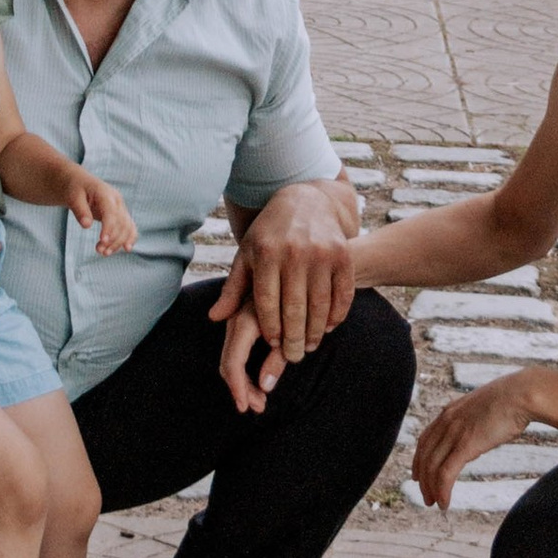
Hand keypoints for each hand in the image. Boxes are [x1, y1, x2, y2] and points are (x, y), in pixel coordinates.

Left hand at [66, 169, 136, 255]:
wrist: (80, 183)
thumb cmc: (75, 189)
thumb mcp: (72, 197)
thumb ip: (80, 210)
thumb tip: (86, 226)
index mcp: (105, 193)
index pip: (111, 212)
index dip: (109, 227)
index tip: (103, 241)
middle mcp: (116, 200)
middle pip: (121, 222)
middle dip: (113, 239)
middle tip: (99, 251)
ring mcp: (120, 207)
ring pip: (127, 227)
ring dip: (119, 242)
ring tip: (104, 253)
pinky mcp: (120, 215)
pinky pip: (129, 227)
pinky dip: (129, 238)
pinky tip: (125, 249)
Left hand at [211, 176, 357, 401]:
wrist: (306, 200)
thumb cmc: (270, 234)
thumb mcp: (247, 255)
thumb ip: (233, 288)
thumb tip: (214, 318)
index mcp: (266, 253)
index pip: (267, 302)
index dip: (270, 327)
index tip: (272, 344)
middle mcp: (294, 252)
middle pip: (294, 308)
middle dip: (294, 338)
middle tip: (293, 356)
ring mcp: (321, 252)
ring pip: (319, 304)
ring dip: (316, 331)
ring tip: (311, 346)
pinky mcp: (342, 254)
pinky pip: (342, 293)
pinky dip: (337, 314)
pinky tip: (329, 327)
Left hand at [409, 368, 542, 509]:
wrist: (521, 394)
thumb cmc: (511, 400)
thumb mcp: (484, 408)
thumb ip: (474, 420)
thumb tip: (479, 431)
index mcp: (449, 412)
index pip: (425, 440)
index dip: (419, 460)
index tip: (419, 475)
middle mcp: (446, 421)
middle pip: (425, 456)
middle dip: (423, 479)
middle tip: (427, 497)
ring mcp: (455, 433)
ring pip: (432, 467)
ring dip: (431, 489)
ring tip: (435, 504)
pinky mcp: (466, 445)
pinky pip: (446, 473)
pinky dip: (442, 491)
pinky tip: (445, 503)